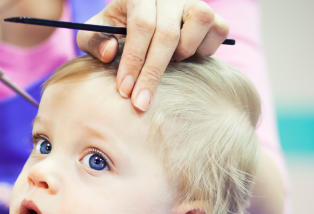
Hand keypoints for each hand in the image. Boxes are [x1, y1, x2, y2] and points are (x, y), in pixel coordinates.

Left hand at [77, 0, 229, 110]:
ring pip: (199, 23)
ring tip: (168, 63)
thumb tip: (109, 53)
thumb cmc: (117, 28)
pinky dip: (205, 50)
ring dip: (183, 53)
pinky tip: (188, 57)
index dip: (133, 60)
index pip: (141, 25)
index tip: (125, 90)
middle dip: (152, 73)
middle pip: (167, 33)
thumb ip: (94, 41)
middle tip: (140, 103)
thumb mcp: (97, 31)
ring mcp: (194, 1)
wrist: (139, 19)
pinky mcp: (213, 15)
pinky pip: (219, 30)